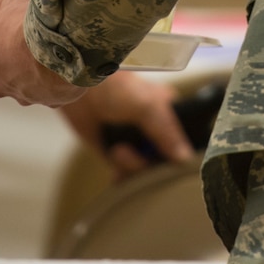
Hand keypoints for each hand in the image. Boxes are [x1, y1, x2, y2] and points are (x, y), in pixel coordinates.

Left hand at [0, 0, 83, 107]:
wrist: (66, 50)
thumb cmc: (30, 27)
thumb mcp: (14, 7)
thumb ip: (3, 0)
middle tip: (8, 40)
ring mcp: (16, 94)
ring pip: (14, 81)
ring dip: (22, 69)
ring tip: (40, 52)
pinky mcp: (41, 101)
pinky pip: (40, 89)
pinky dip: (45, 79)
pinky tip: (57, 65)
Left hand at [60, 72, 193, 176]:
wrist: (76, 89)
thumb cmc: (115, 88)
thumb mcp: (147, 106)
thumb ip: (168, 131)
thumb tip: (185, 159)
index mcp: (170, 113)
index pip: (187, 141)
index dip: (180, 156)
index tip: (170, 164)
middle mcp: (156, 129)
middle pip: (166, 161)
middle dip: (150, 164)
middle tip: (133, 153)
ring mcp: (136, 141)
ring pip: (146, 169)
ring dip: (133, 167)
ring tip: (118, 151)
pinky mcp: (116, 151)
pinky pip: (127, 173)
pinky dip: (123, 176)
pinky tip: (116, 173)